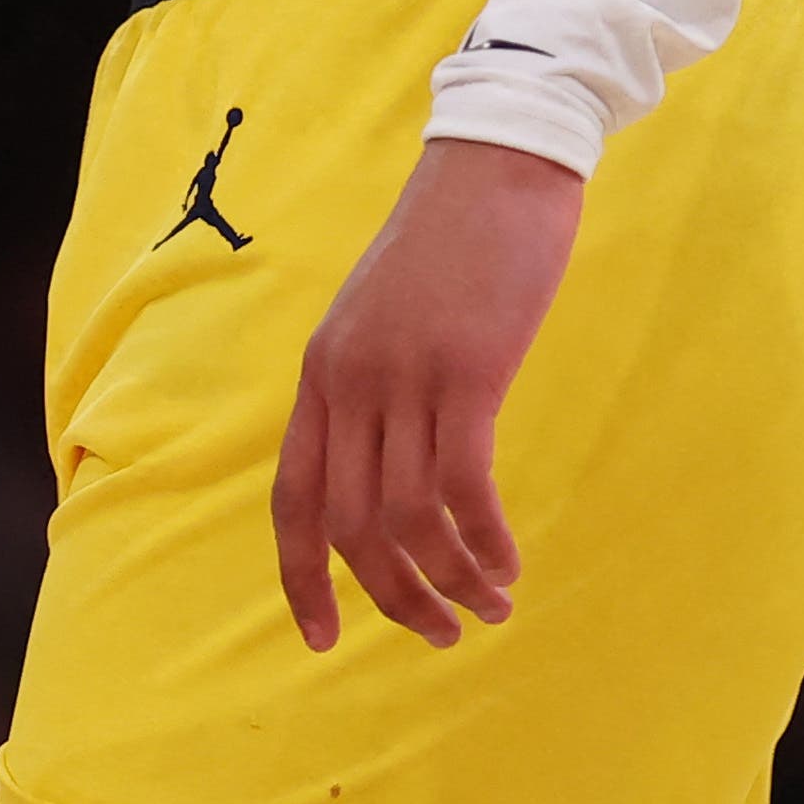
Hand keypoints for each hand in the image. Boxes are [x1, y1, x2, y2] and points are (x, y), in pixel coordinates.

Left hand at [271, 137, 582, 653]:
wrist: (496, 163)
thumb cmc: (450, 243)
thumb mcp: (381, 318)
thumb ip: (372, 388)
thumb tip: (387, 473)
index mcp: (321, 373)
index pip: (292, 500)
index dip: (302, 580)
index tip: (325, 640)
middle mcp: (350, 381)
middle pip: (351, 526)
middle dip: (396, 597)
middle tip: (444, 632)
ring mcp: (405, 375)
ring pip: (410, 518)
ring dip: (452, 580)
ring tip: (492, 605)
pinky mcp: (467, 370)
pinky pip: (465, 486)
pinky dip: (486, 540)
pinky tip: (510, 562)